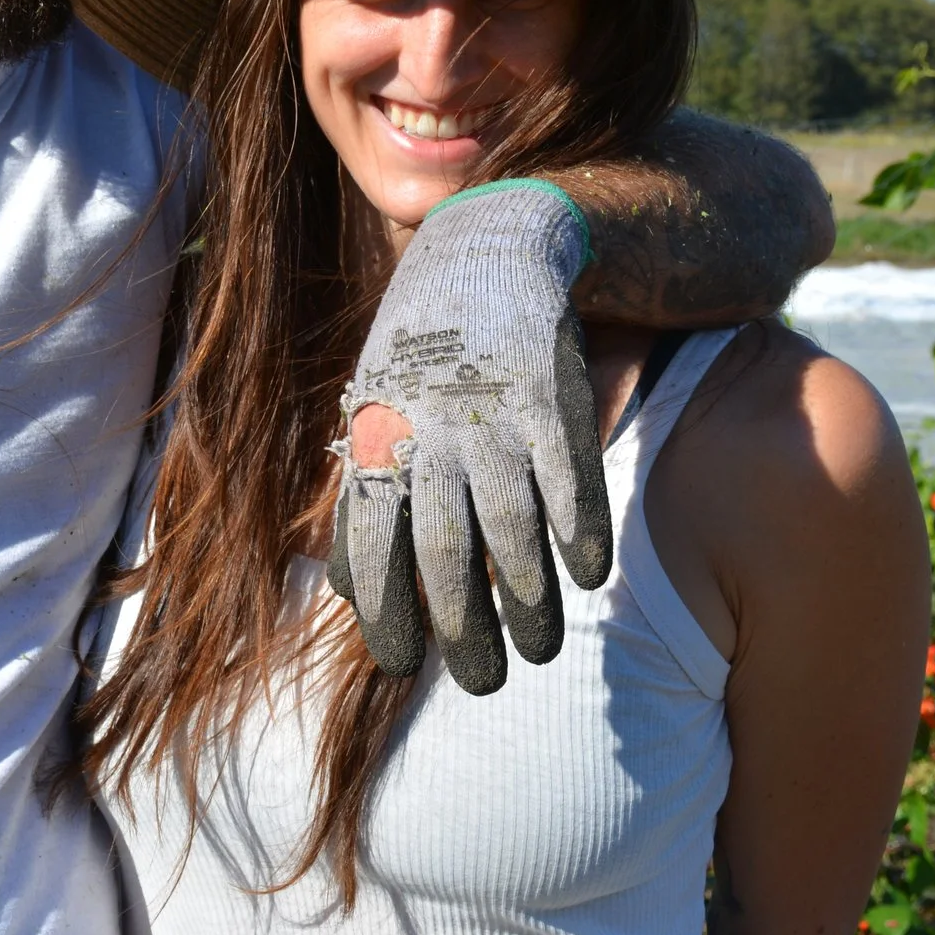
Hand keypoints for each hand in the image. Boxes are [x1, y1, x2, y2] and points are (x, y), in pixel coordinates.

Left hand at [325, 181, 610, 693]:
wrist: (484, 251)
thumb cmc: (422, 353)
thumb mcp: (374, 413)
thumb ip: (365, 498)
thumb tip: (346, 594)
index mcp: (378, 440)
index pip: (373, 546)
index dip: (386, 613)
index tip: (402, 667)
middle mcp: (430, 434)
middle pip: (445, 553)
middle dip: (464, 630)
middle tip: (482, 684)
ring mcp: (492, 415)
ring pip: (511, 529)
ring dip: (528, 602)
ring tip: (538, 650)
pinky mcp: (550, 397)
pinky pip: (569, 481)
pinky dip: (579, 534)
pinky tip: (587, 578)